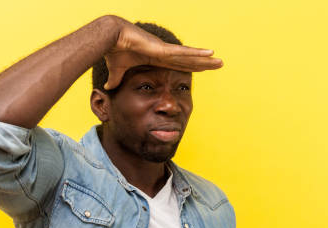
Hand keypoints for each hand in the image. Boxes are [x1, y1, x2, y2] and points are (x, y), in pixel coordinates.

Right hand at [103, 20, 222, 89]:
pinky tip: (210, 53)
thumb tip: (107, 88)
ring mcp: (165, 51)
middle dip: (204, 64)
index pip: (178, 65)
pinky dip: (197, 53)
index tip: (202, 69)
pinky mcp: (163, 50)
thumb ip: (115, 79)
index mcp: (156, 59)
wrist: (110, 39)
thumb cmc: (114, 51)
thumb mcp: (117, 71)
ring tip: (219, 61)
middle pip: (189, 60)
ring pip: (190, 57)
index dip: (191, 67)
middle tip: (218, 64)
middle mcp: (164, 54)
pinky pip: (184, 53)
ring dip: (206, 59)